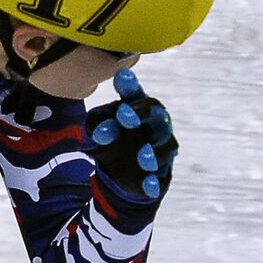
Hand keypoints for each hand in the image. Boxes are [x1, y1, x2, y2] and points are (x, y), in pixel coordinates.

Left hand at [85, 70, 177, 201]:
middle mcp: (155, 124)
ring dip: (153, 152)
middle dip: (140, 114)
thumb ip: (98, 126)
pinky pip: (161, 176)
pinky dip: (155, 181)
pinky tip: (148, 186)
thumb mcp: (99, 132)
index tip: (121, 76)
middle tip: (123, 113)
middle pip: (156, 115)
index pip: (135, 94)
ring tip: (142, 157)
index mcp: (138, 107)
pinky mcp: (162, 172)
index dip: (130, 86)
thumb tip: (101, 132)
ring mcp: (162, 147)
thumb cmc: (112, 141)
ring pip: (164, 146)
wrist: (122, 175)